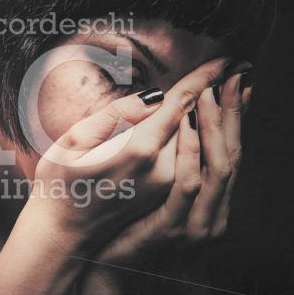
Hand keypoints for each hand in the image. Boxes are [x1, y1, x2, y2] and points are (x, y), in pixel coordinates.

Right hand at [29, 57, 233, 255]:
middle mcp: (161, 168)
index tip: (226, 60)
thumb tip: (154, 97)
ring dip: (213, 115)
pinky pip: (190, 158)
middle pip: (196, 120)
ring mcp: (166, 185)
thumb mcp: (73, 140)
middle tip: (234, 68)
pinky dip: (202, 137)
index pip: (180, 103)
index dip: (203, 78)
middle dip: (214, 93)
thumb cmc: (59, 183)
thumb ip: (115, 114)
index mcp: (138, 148)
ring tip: (229, 92)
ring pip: (197, 140)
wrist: (63, 234)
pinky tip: (204, 126)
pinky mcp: (165, 195)